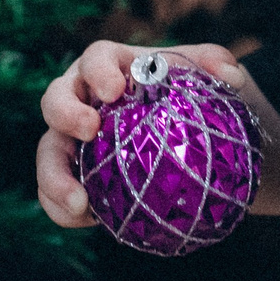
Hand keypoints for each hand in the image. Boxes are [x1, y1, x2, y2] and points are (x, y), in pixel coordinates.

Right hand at [34, 40, 246, 226]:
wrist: (178, 134)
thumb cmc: (186, 94)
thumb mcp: (205, 76)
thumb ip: (219, 66)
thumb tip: (232, 78)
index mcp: (109, 66)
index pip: (96, 58)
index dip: (100, 71)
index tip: (117, 89)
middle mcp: (80, 98)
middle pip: (55, 99)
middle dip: (66, 114)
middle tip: (90, 130)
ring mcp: (69, 137)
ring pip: (47, 152)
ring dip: (54, 178)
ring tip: (78, 203)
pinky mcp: (71, 173)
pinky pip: (55, 192)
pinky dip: (64, 208)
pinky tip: (89, 222)